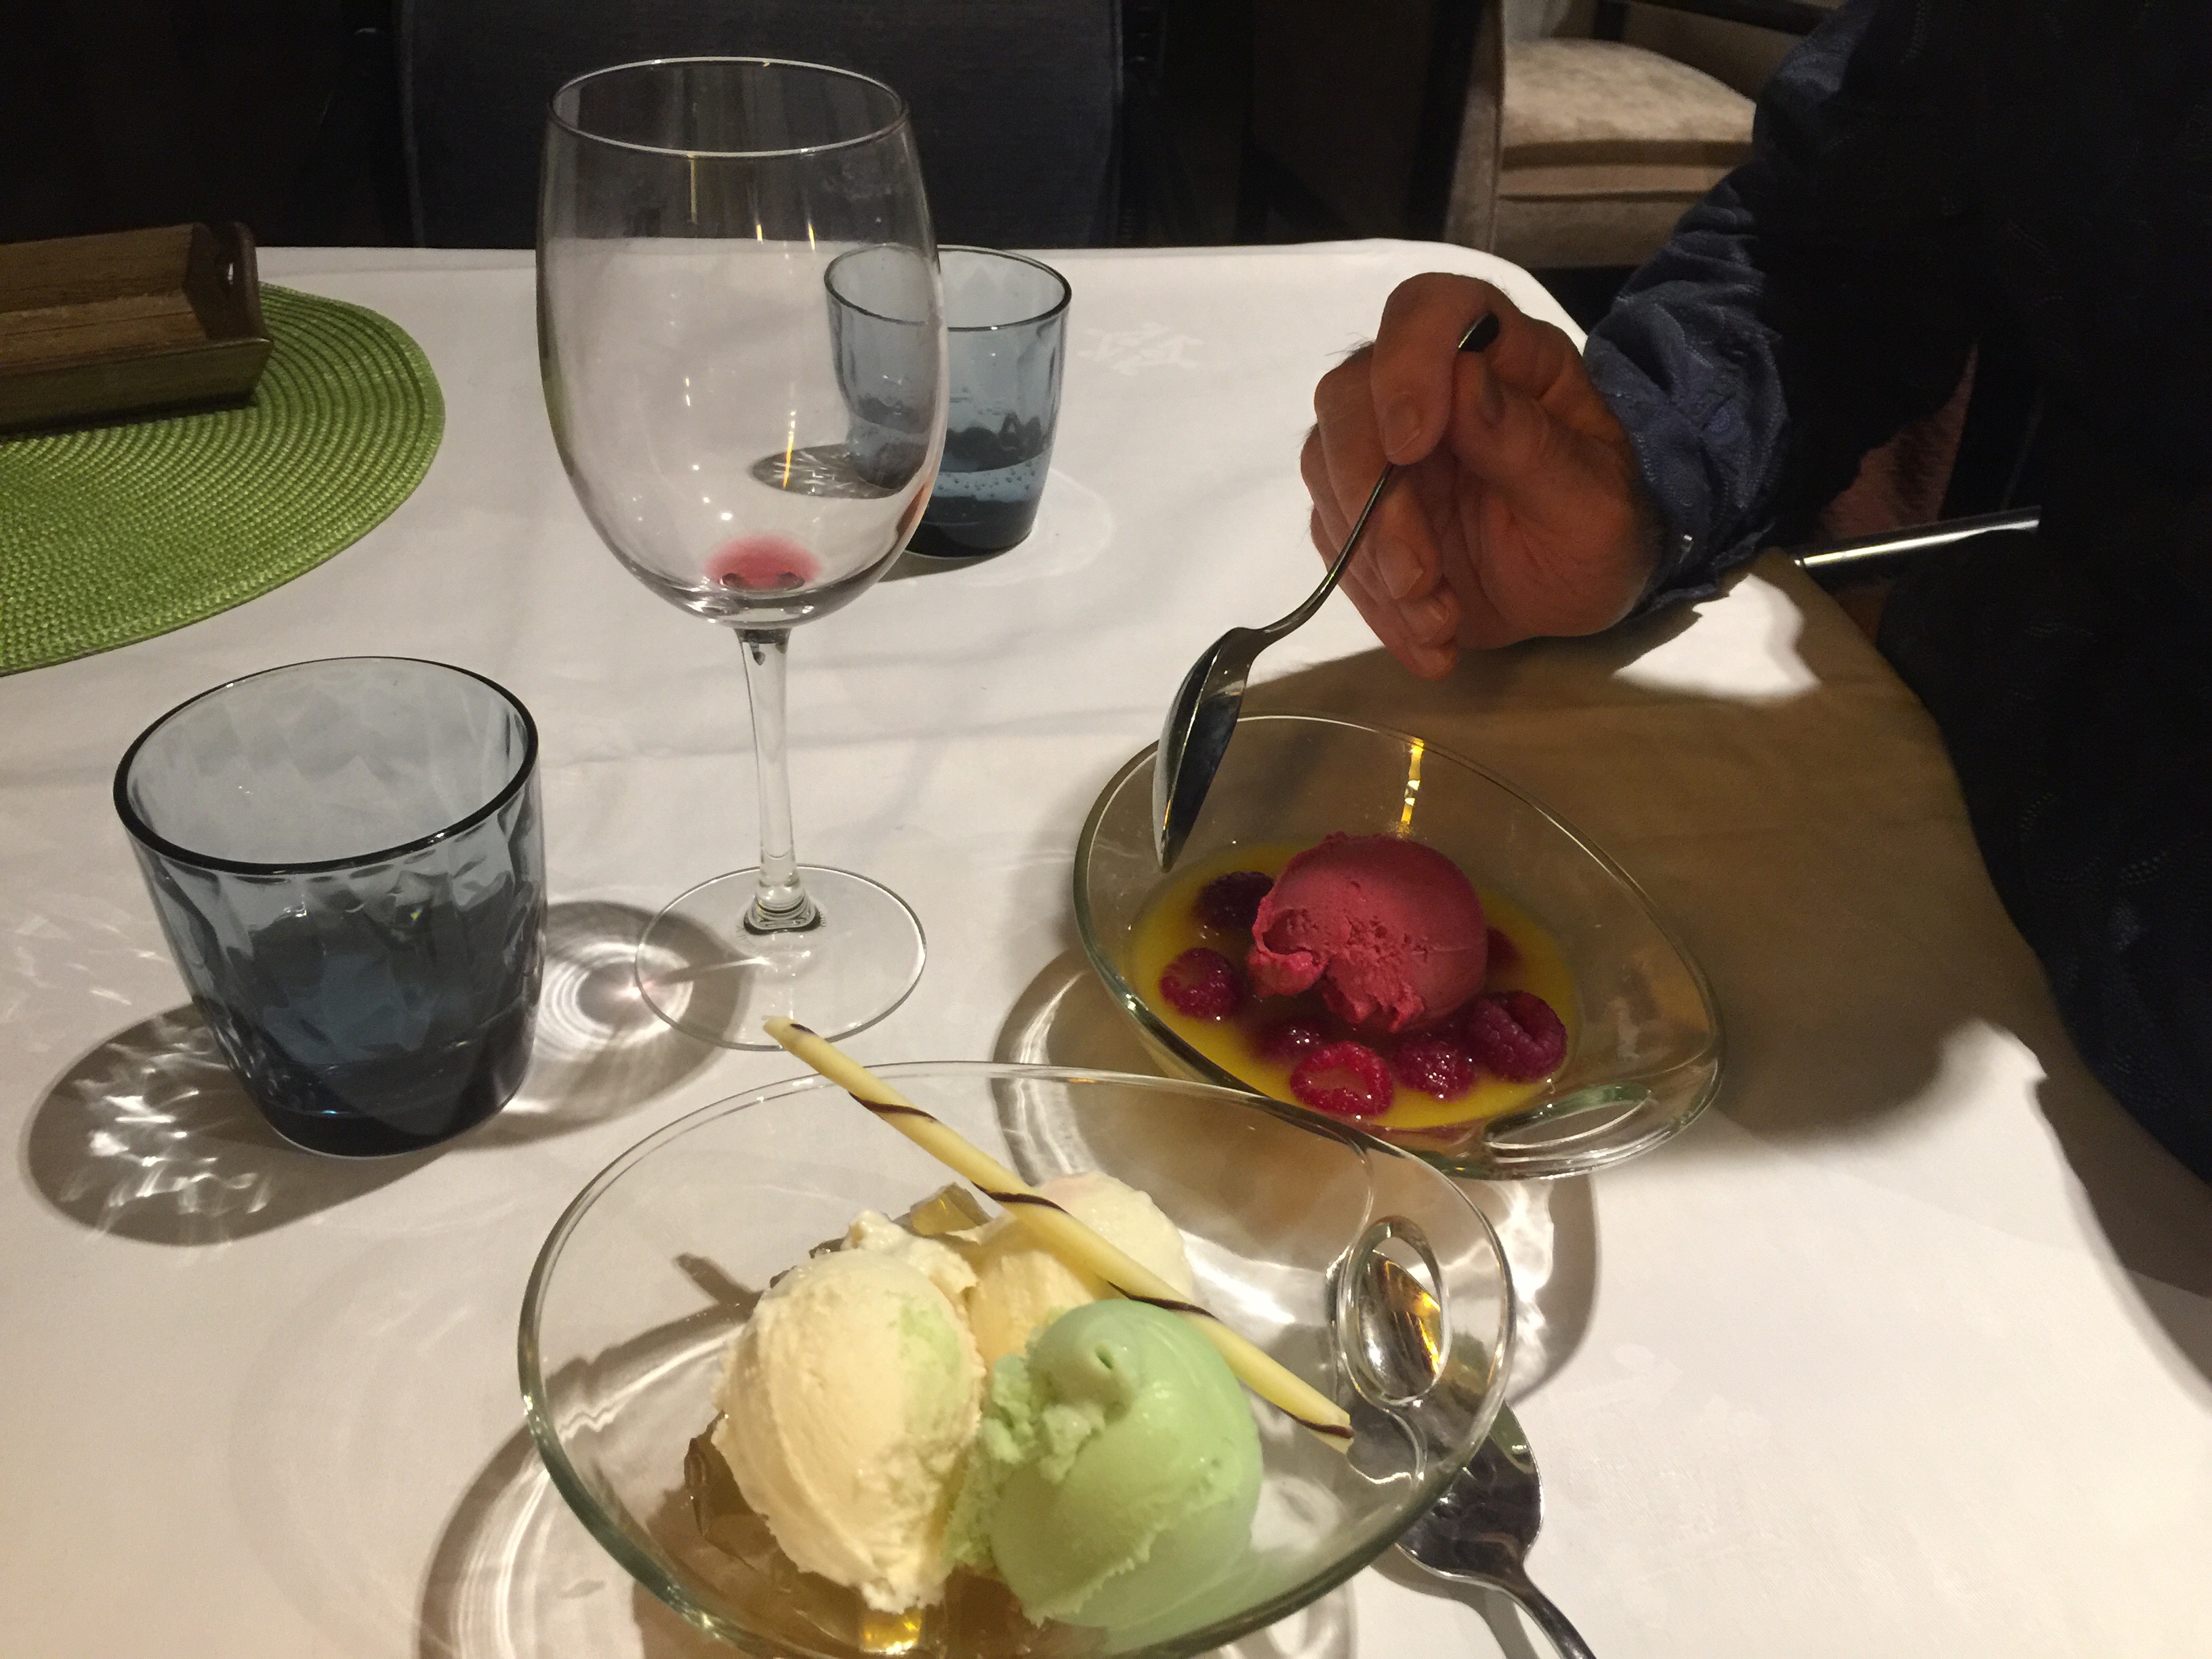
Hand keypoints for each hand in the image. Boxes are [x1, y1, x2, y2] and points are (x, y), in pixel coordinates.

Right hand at [1302, 274, 1659, 676]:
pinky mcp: (1364, 510)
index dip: (1405, 364)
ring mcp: (1388, 449)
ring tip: (1440, 620)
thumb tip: (1461, 379)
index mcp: (1502, 358)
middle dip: (1371, 496)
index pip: (1429, 310)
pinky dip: (1373, 601)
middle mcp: (1431, 389)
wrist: (1581, 590)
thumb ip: (1529, 443)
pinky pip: (1336, 543)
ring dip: (1371, 560)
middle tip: (1418, 577)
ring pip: (1327, 471)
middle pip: (1350, 396)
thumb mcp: (1592, 501)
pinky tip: (1429, 636)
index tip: (1410, 446)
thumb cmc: (1602, 532)